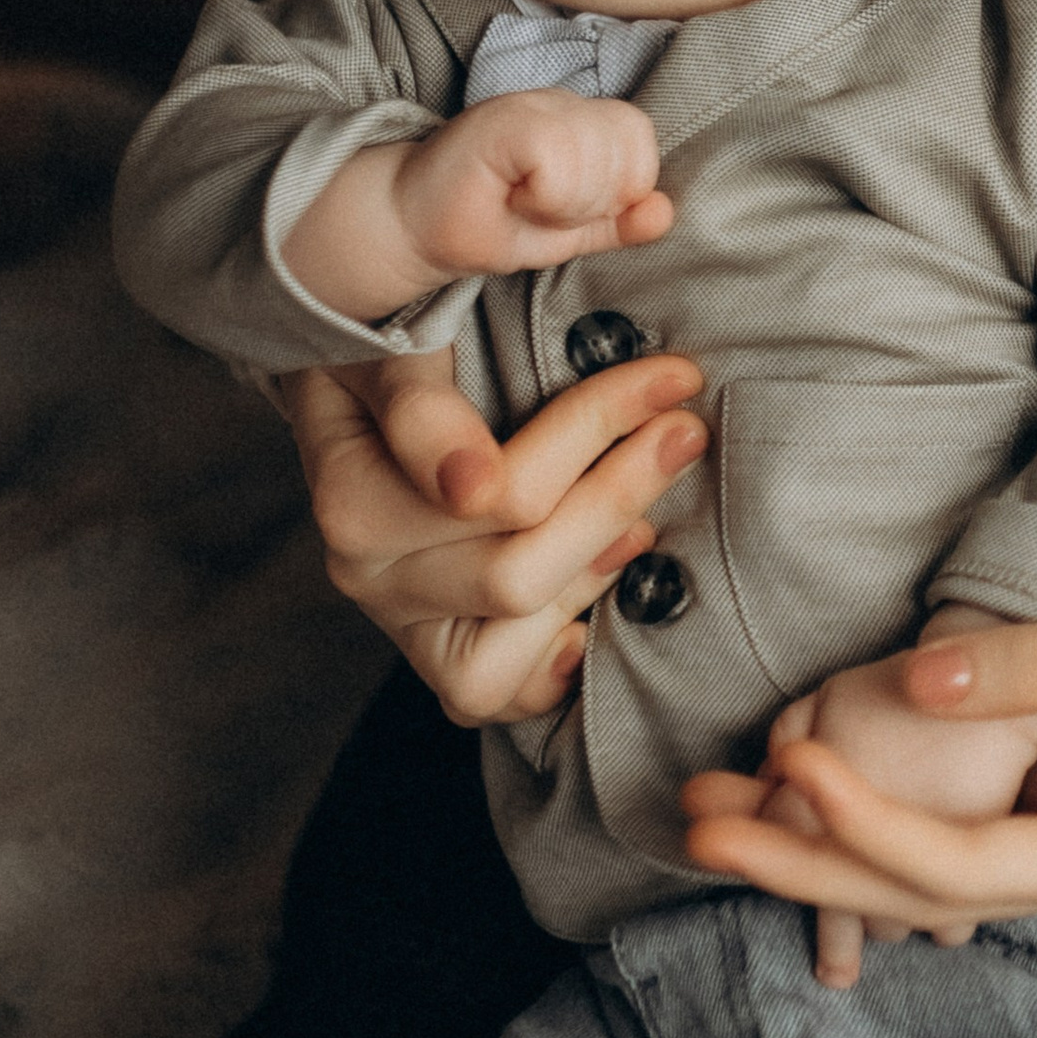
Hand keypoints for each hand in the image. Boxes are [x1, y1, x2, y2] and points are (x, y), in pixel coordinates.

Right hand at [281, 343, 706, 727]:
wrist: (355, 383)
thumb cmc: (384, 351)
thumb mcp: (393, 344)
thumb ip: (422, 404)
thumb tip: (475, 488)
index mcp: (351, 499)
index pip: (497, 487)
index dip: (598, 427)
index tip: (673, 379)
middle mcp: (368, 573)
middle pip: (517, 573)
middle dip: (618, 495)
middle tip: (685, 431)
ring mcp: (403, 622)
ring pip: (514, 640)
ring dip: (593, 576)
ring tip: (645, 520)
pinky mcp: (437, 654)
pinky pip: (502, 693)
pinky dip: (556, 662)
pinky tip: (593, 609)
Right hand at [283, 96, 670, 322]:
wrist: (413, 228)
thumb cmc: (487, 224)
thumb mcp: (567, 233)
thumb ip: (617, 222)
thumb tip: (666, 213)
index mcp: (581, 120)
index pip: (640, 137)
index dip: (620, 185)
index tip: (570, 206)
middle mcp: (559, 101)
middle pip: (628, 140)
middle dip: (595, 196)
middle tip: (544, 206)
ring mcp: (529, 104)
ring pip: (596, 148)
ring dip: (567, 199)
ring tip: (526, 201)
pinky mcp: (502, 120)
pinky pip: (558, 154)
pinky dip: (546, 192)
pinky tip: (515, 196)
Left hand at [683, 569, 1036, 931]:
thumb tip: (912, 678)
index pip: (957, 862)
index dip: (861, 824)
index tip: (782, 772)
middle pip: (924, 887)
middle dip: (805, 858)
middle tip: (692, 824)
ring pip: (937, 858)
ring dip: (830, 833)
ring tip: (723, 802)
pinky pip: (970, 819)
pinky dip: (890, 806)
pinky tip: (820, 781)